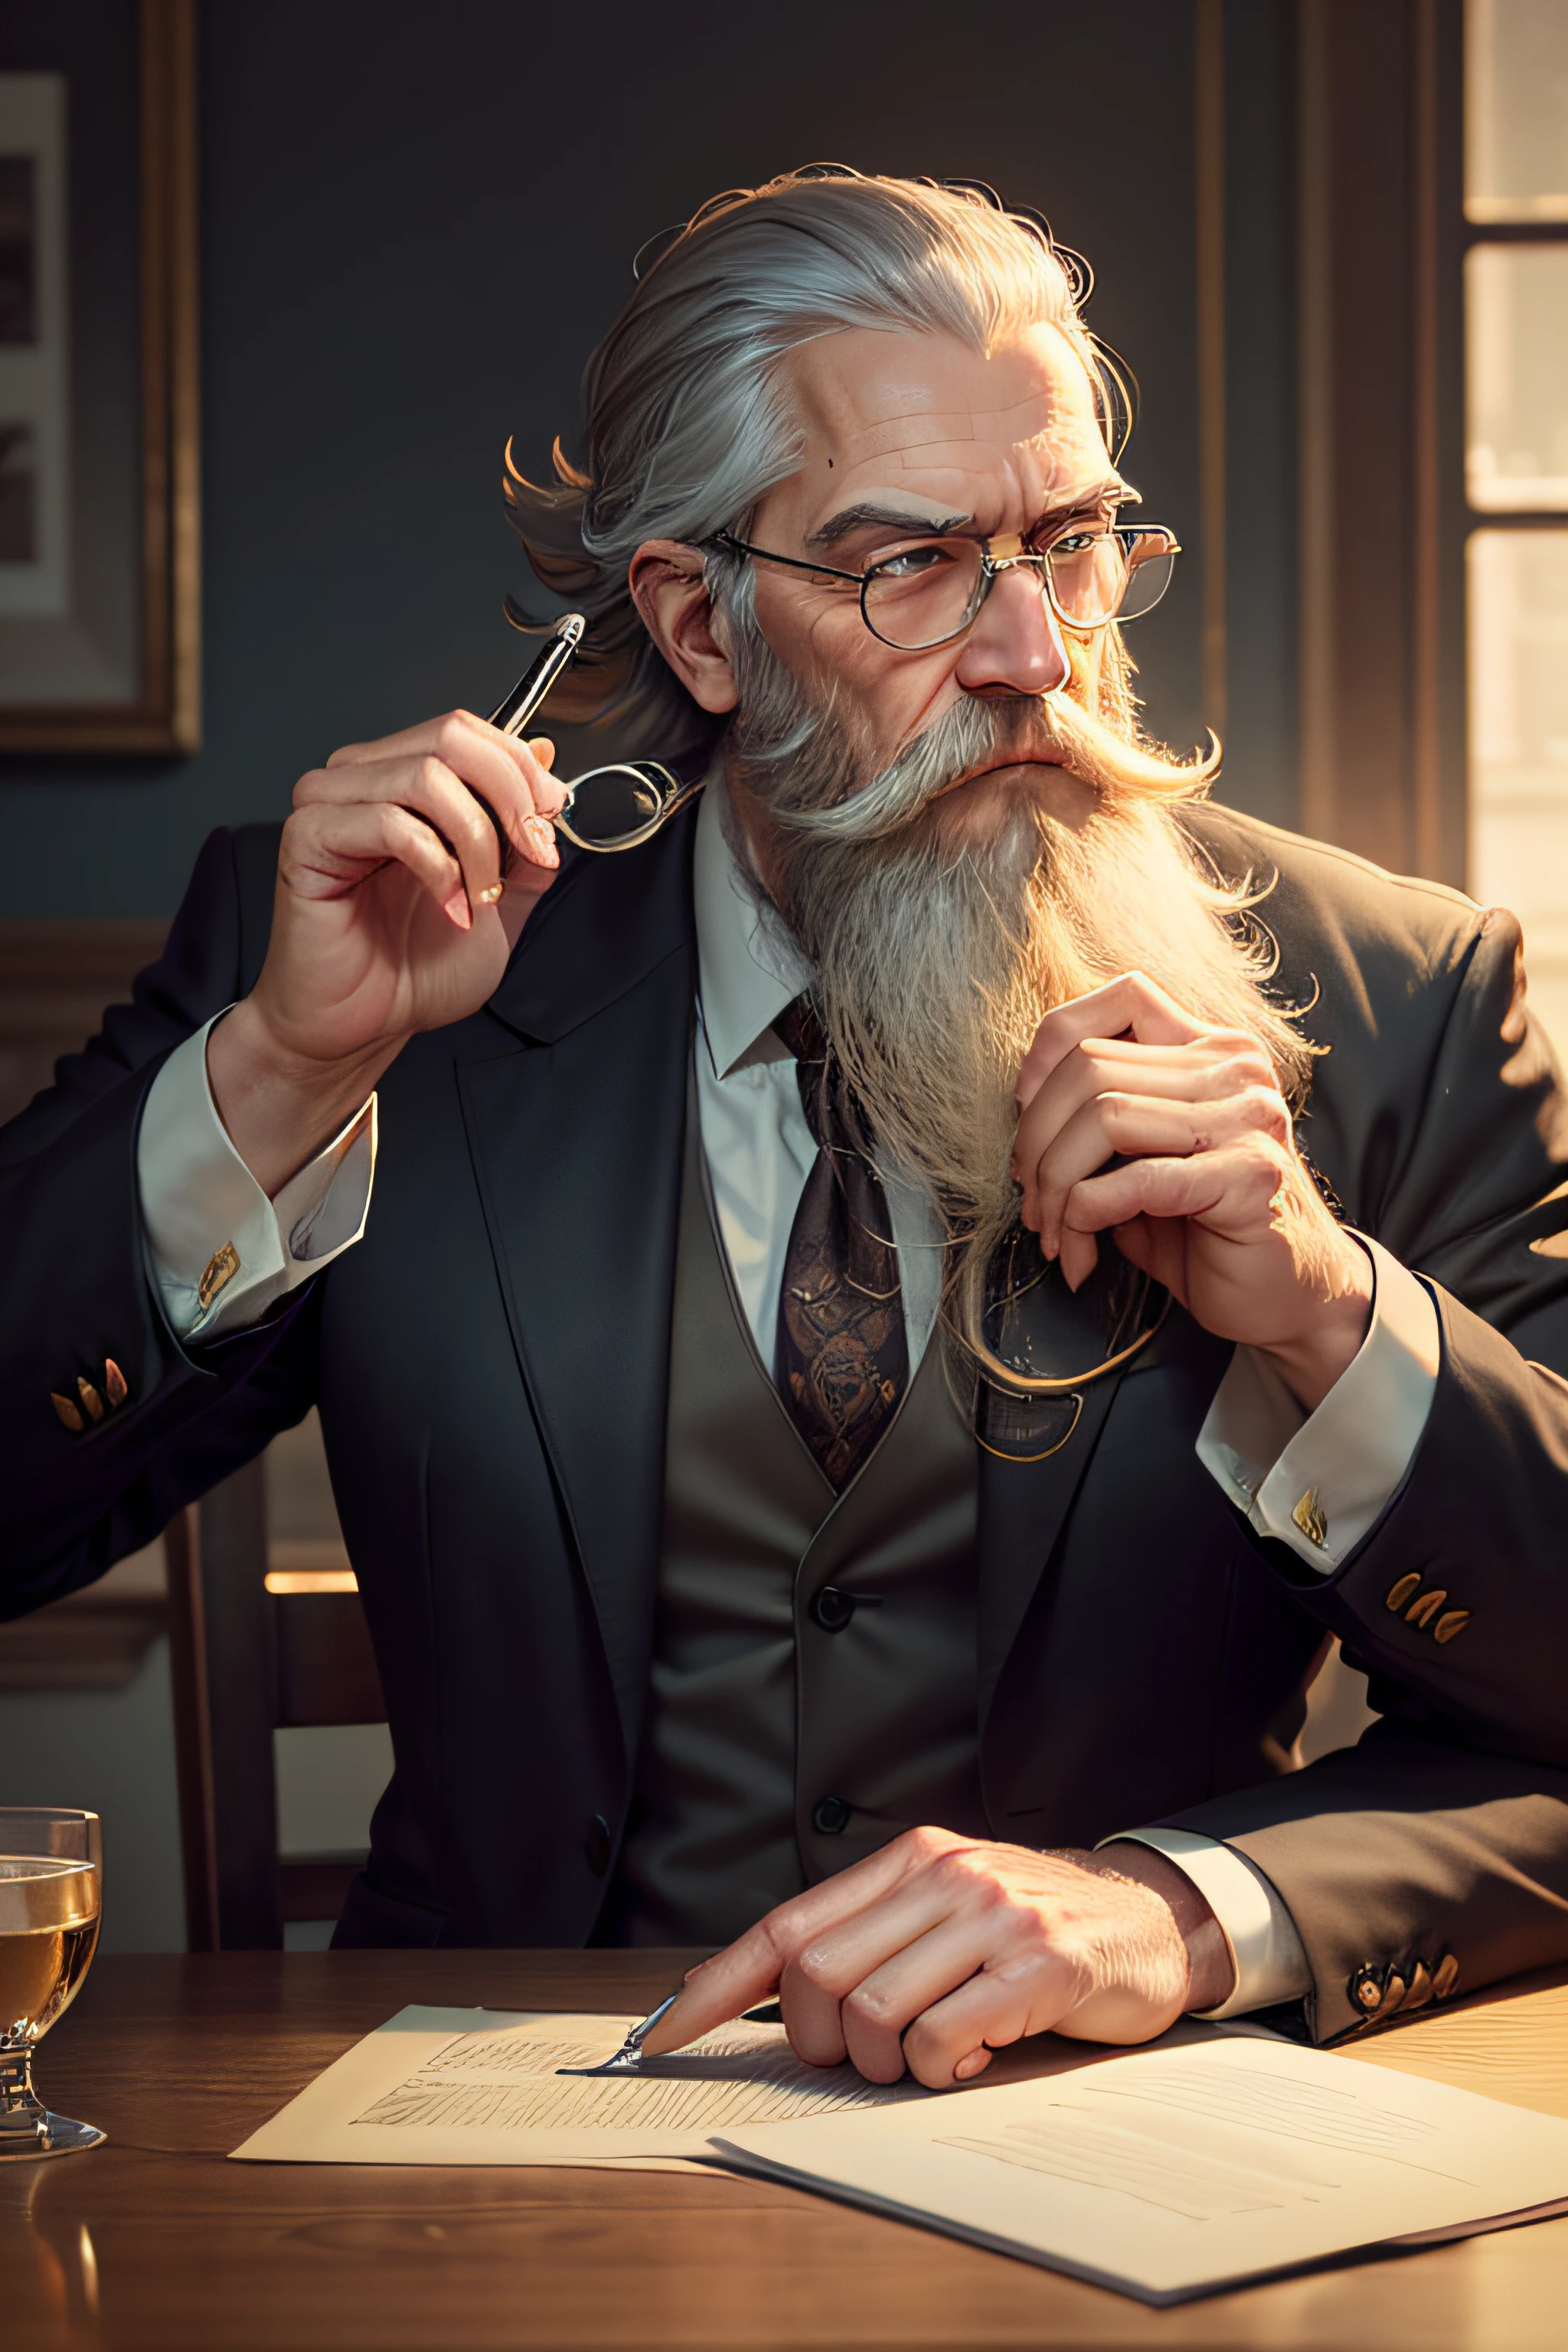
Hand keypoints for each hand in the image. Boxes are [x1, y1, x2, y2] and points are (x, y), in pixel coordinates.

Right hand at [209, 710, 564, 1192]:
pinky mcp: (308, 837)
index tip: (552, 819)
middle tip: (532, 851)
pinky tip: (449, 906)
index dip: (522, 767)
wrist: (365, 1025)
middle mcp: (363, 778)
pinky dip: (436, 865)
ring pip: (425, 775)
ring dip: (475, 840)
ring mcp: (330, 803)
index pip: (468, 730)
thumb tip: (549, 769)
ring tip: (481, 895)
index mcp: (403, 778)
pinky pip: (389, 822)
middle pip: (450, 736)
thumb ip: (526, 836)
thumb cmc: (415, 968)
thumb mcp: (502, 895)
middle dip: (509, 794)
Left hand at [640, 1828, 1232, 2089]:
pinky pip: (944, 2038)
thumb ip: (871, 1937)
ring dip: (887, 2063)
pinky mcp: (1040, 1966)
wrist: (1151, 1919)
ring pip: (873, 2013)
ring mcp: (992, 1917)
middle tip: (864, 2058)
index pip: (784, 1926)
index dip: (713, 1987)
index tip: (661, 2037)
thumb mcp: (945, 1910)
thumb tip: (764, 1999)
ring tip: (930, 2055)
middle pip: (815, 1975)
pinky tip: (974, 2055)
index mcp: (909, 1860)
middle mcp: (943, 1875)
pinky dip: (943, 2068)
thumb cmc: (1032, 1928)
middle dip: (818, 2041)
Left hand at [1011, 971, 1371, 1410]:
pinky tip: (1084, 1248)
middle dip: (1036, 1142)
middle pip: (1091, 1065)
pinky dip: (1088, 1214)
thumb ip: (1101, 1117)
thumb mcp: (1146, 1157)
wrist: (1294, 1299)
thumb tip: (1025, 1110)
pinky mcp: (1251, 1176)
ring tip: (1055, 1234)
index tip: (1026, 1111)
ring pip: (1104, 1116)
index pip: (1123, 996)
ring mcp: (1248, 1118)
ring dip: (1056, 1186)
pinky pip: (1138, 1179)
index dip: (1054, 1046)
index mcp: (1211, 1049)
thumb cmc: (1209, 1232)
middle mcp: (1235, 1069)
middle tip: (1033, 1203)